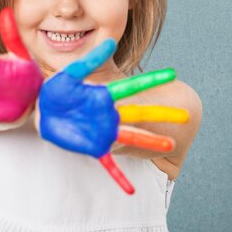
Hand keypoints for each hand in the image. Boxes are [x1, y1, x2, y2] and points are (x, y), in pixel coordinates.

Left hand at [37, 39, 189, 193]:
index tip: (171, 73)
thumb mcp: (72, 73)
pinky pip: (108, 165)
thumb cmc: (59, 91)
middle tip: (185, 116)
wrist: (46, 111)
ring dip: (150, 142)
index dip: (151, 79)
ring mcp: (105, 131)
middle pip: (140, 113)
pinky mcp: (94, 147)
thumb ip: (89, 60)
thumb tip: (110, 41)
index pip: (132, 85)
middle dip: (161, 114)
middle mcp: (110, 113)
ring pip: (132, 137)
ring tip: (170, 145)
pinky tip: (130, 190)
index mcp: (105, 94)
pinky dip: (119, 177)